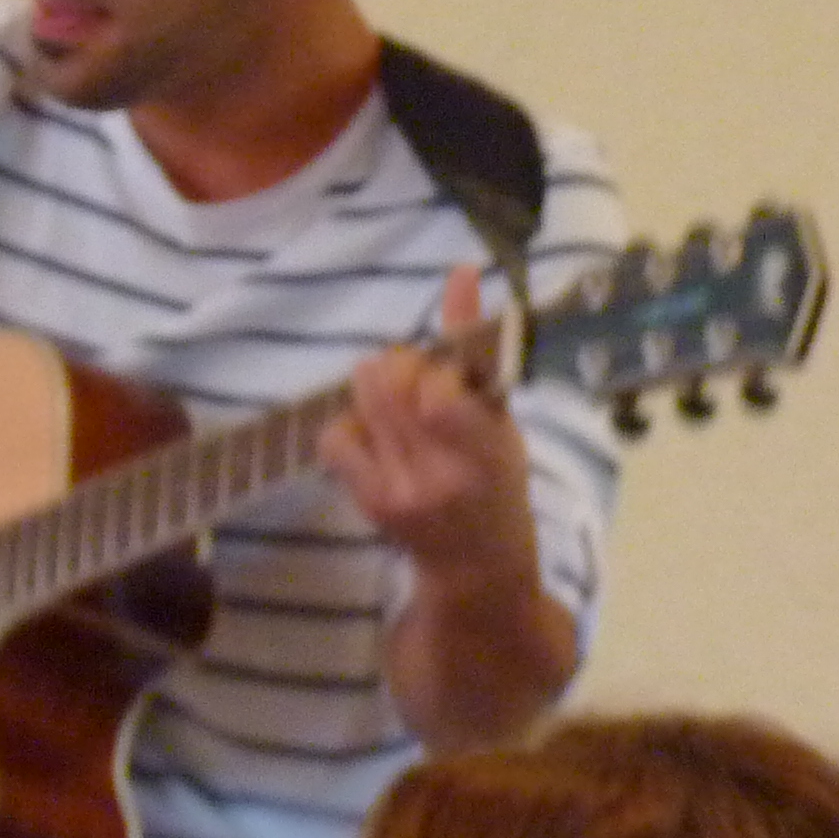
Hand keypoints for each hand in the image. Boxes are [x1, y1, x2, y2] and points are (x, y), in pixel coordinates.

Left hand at [322, 266, 541, 592]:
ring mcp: (395, 490)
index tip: (448, 375)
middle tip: (416, 378)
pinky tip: (374, 434)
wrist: (476, 565)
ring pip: (360, 401)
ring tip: (397, 405)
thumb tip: (458, 271)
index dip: (434, 370)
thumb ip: (477, 347)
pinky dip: (351, 422)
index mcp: (485, 452)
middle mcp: (437, 473)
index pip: (437, 394)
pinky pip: (335, 435)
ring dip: (376, 387)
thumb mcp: (503, 418)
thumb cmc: (498, 483)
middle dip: (399, 365)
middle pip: (387, 385)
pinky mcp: (365, 500)